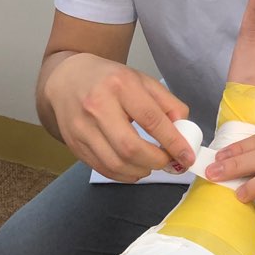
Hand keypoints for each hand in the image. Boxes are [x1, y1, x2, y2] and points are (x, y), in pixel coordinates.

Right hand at [45, 53, 195, 181]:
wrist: (67, 80)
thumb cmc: (109, 80)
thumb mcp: (142, 80)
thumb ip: (167, 103)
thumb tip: (183, 130)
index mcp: (120, 85)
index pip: (151, 119)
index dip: (173, 141)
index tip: (187, 156)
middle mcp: (97, 106)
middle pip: (130, 147)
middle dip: (156, 161)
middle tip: (169, 162)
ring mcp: (82, 128)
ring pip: (116, 163)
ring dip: (141, 170)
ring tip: (152, 164)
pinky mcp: (74, 144)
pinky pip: (103, 168)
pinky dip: (124, 174)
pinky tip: (135, 167)